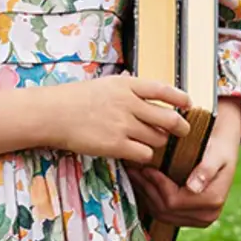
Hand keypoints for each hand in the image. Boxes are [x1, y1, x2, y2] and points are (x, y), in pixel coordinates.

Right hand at [44, 76, 191, 165]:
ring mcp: (123, 125)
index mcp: (126, 86)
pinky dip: (145, 156)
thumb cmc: (75, 99)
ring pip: (158, 138)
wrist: (53, 114)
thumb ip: (128, 89)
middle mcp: (129, 104)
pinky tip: (137, 154)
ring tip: (150, 142)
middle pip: (169, 118)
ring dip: (158, 142)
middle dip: (180, 127)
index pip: (163, 90)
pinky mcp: (116, 145)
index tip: (188, 104)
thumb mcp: (104, 85)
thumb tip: (147, 92)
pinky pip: (145, 154)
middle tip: (182, 131)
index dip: (180, 98)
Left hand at [130, 98, 240, 227]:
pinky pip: (163, 214)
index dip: (157, 185)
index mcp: (212, 201)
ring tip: (136, 175)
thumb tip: (193, 188)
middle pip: (165, 210)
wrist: (222, 150)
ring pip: (161, 214)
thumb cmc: (218, 147)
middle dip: (148, 189)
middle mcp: (206, 216)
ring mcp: (197, 220)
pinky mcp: (189, 218)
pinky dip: (150, 199)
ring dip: (146, 194)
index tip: (147, 168)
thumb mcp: (216, 153)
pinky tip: (143, 183)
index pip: (174, 202)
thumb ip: (206, 169)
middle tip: (134, 170)